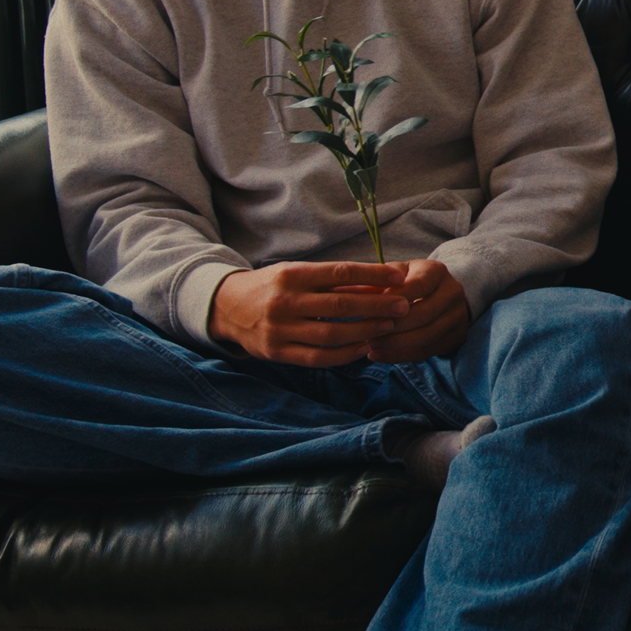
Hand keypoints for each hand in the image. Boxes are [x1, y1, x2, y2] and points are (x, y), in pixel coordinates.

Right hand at [209, 261, 408, 366]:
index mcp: (292, 275)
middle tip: (404, 306)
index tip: (400, 276)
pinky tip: (364, 348)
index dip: (373, 275)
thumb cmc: (273, 286)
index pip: (340, 273)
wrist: (227, 307)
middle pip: (340, 306)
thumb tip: (378, 281)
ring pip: (332, 334)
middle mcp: (285, 302)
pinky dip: (344, 355)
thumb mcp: (297, 273)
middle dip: (377, 306)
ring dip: (365, 331)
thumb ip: (333, 280)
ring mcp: (280, 330)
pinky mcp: (277, 353)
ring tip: (388, 327)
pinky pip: (317, 357)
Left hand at [360, 259, 471, 361]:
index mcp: (437, 271)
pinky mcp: (457, 337)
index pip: (417, 286)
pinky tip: (378, 356)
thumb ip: (373, 282)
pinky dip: (401, 356)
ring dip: (395, 344)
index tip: (368, 310)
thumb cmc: (408, 282)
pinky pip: (428, 351)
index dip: (393, 300)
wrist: (441, 295)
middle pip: (424, 314)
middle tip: (366, 334)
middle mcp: (453, 292)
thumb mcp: (394, 275)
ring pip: (427, 335)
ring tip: (370, 346)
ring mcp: (458, 316)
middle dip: (393, 326)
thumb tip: (341, 293)